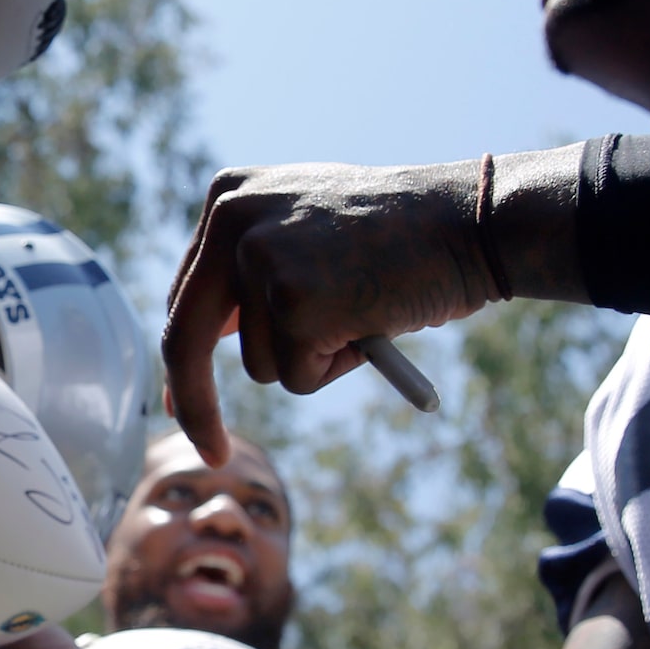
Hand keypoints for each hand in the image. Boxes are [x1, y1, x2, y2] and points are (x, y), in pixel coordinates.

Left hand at [161, 161, 498, 462]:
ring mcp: (261, 259)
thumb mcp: (307, 230)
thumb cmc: (399, 235)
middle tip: (212, 451)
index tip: (182, 401)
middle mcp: (231, 220)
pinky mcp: (294, 301)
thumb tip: (202, 345)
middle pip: (185, 337)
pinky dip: (337, 366)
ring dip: (313, 359)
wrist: (467, 222)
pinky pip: (299, 376)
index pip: (186, 295)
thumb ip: (251, 271)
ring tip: (361, 311)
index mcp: (227, 196)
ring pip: (261, 366)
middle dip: (195, 403)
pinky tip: (371, 321)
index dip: (187, 355)